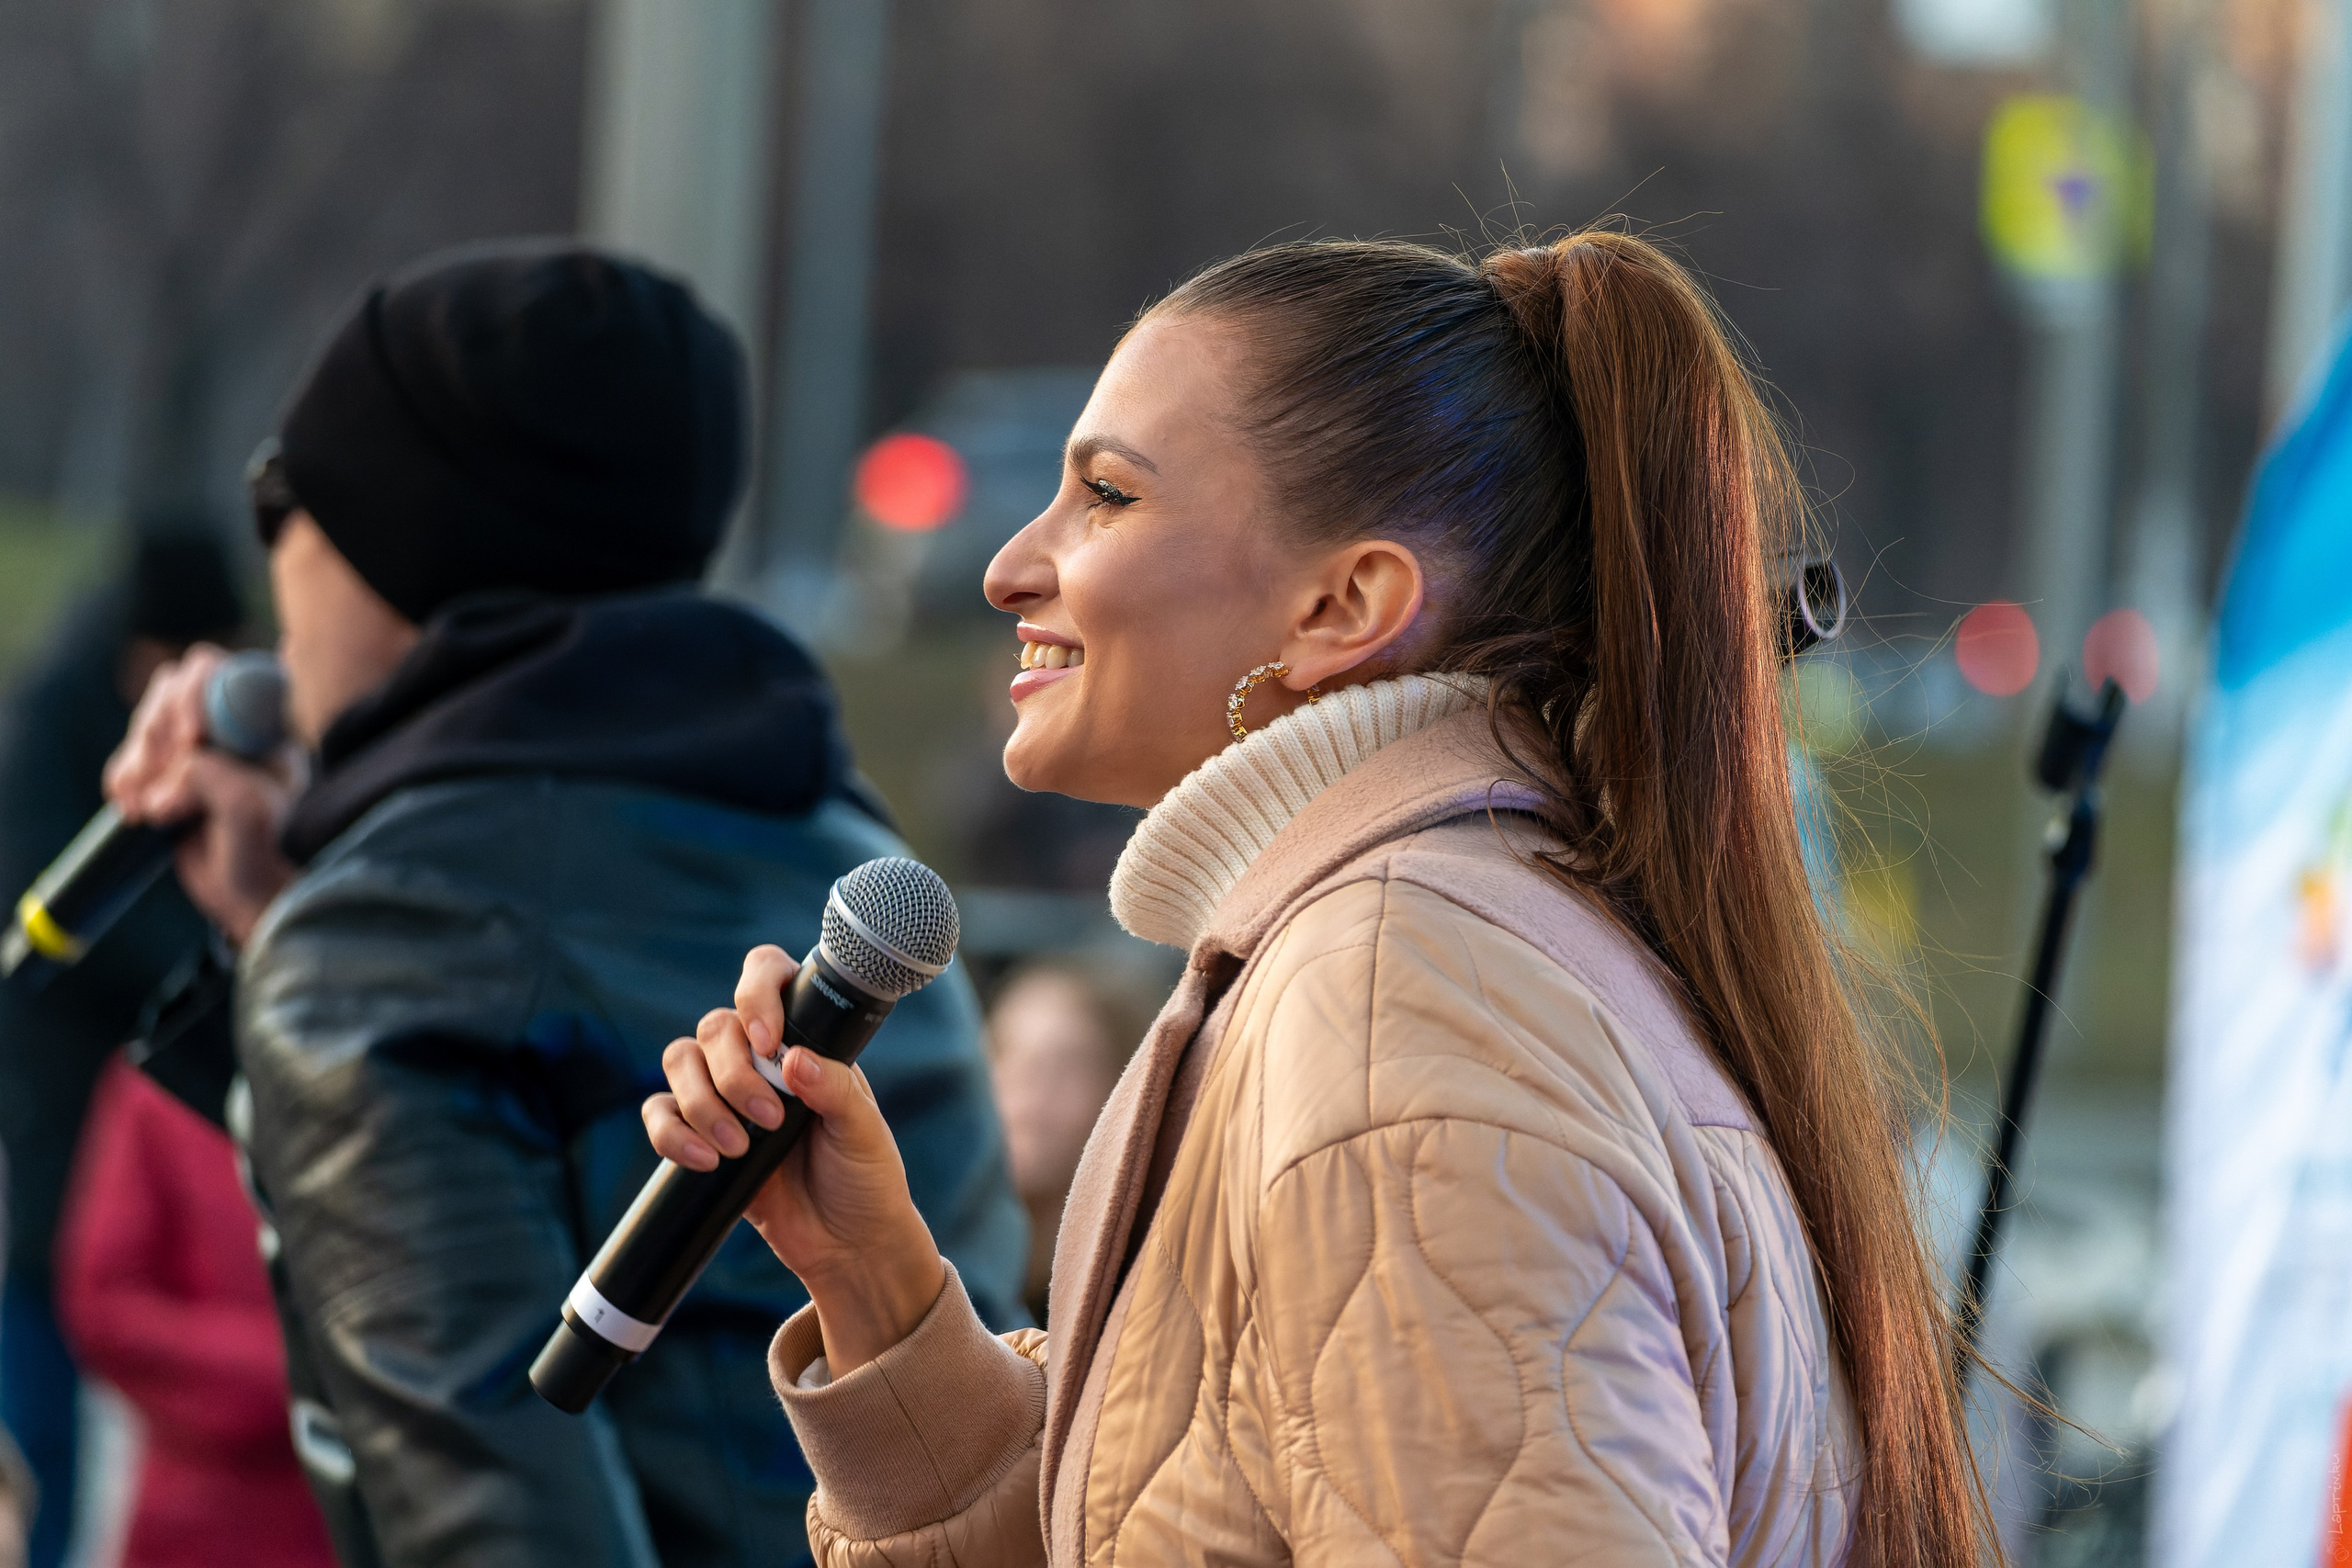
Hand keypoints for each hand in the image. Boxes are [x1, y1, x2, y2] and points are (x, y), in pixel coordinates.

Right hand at [102, 644, 297, 946]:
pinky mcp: (166, 771)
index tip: (192, 742)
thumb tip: (181, 764)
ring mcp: (197, 747)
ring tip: (149, 809)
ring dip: (139, 760)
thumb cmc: (266, 851)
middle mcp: (230, 725)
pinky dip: (123, 780)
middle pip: (174, 687)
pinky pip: (128, 757)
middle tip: (160, 780)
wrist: (249, 894)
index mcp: (265, 723)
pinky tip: (136, 812)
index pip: (222, 672)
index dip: (195, 696)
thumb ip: (218, 777)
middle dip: (159, 731)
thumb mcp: (251, 814)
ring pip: (148, 721)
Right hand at [642, 945, 944, 1374]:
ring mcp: (726, 1096)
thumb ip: (833, 1090)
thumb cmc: (866, 1178)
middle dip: (733, 1074)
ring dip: (701, 1103)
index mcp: (807, 1040)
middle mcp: (761, 1059)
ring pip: (680, 1062)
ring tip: (738, 1148)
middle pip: (715, 1027)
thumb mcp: (863, 1131)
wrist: (847, 1246)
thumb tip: (793, 1060)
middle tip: (771, 1120)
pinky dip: (670, 1133)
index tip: (767, 1040)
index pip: (767, 978)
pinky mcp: (699, 1137)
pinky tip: (705, 1161)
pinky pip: (660, 1114)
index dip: (756, 993)